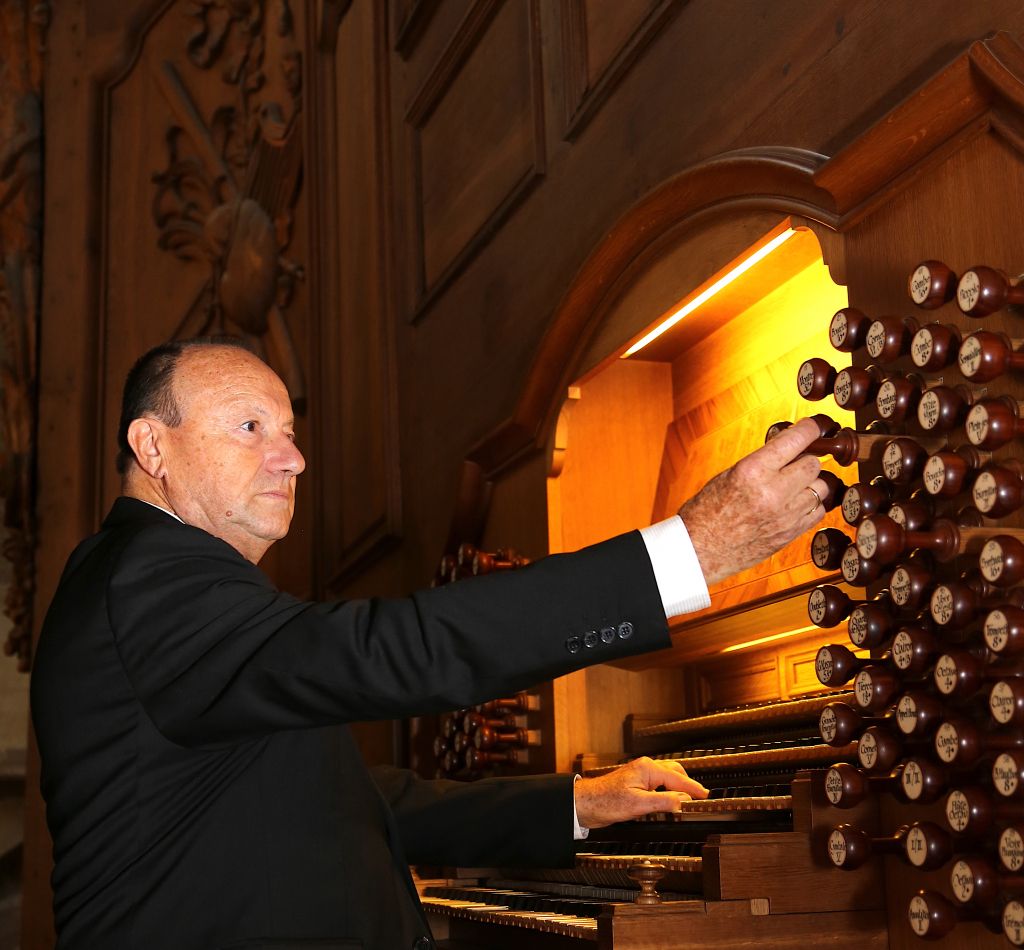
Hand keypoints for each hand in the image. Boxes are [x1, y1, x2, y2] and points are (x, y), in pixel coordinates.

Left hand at [573, 756, 707, 828]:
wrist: (586, 804)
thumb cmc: (606, 801)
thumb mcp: (638, 805)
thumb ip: (663, 802)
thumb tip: (683, 801)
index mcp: (648, 769)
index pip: (678, 779)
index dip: (693, 789)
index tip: (706, 796)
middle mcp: (645, 768)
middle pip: (674, 772)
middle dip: (688, 783)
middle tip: (700, 797)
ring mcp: (640, 775)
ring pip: (666, 777)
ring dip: (678, 786)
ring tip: (689, 798)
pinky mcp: (635, 784)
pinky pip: (658, 783)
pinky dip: (668, 789)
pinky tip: (669, 799)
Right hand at [677, 417, 826, 585]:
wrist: (700, 549)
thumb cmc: (706, 513)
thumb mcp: (728, 476)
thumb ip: (760, 463)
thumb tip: (786, 451)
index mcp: (752, 472)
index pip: (796, 440)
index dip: (810, 430)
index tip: (815, 427)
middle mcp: (773, 492)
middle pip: (813, 465)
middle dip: (806, 459)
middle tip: (796, 461)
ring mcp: (785, 515)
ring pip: (821, 487)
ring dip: (810, 483)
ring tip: (794, 484)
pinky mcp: (791, 533)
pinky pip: (818, 511)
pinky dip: (811, 504)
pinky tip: (797, 503)